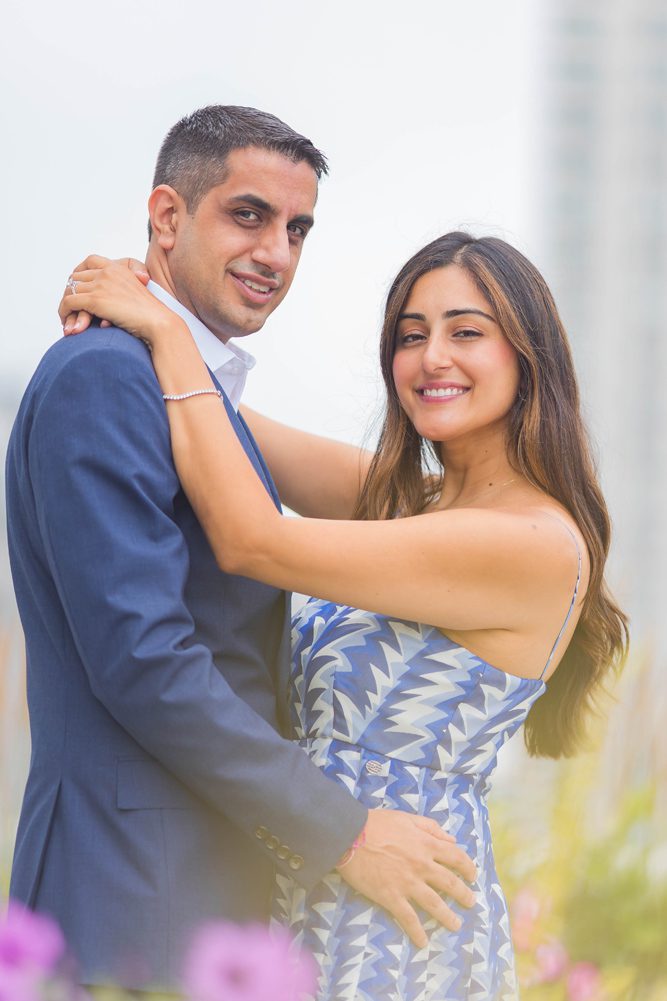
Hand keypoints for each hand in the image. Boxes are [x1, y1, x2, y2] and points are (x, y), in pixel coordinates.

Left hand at [58, 257, 180, 344]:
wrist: (159, 323)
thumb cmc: (152, 316)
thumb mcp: (136, 295)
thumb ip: (120, 291)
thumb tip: (104, 304)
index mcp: (119, 268)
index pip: (91, 261)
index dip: (80, 273)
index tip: (77, 287)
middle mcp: (108, 271)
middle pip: (76, 277)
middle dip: (71, 294)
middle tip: (70, 310)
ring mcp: (101, 284)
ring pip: (69, 291)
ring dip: (66, 307)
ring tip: (68, 321)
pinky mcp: (95, 299)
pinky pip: (69, 302)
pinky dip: (65, 313)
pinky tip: (69, 325)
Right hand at [336, 808, 476, 948]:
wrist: (351, 835)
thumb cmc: (377, 823)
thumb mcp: (407, 818)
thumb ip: (431, 827)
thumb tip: (452, 839)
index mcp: (427, 844)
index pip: (456, 857)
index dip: (468, 867)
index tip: (473, 875)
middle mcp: (422, 866)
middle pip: (450, 883)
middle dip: (464, 895)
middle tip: (471, 902)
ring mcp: (408, 883)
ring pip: (435, 904)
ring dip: (447, 916)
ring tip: (455, 925)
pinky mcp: (392, 897)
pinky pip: (408, 918)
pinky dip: (416, 932)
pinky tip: (422, 942)